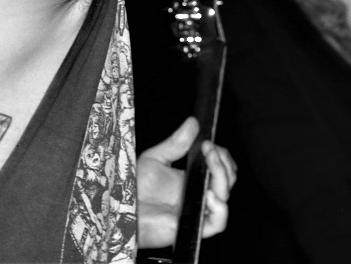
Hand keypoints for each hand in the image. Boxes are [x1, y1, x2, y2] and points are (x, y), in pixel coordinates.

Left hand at [136, 116, 237, 248]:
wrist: (123, 210)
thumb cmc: (135, 189)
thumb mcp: (156, 159)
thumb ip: (176, 144)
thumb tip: (193, 122)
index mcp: (193, 180)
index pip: (220, 167)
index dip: (221, 155)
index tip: (209, 143)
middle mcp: (199, 195)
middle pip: (227, 180)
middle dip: (223, 161)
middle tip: (209, 149)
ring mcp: (198, 211)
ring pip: (225, 196)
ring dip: (223, 177)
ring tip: (210, 161)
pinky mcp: (194, 228)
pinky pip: (218, 222)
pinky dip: (220, 207)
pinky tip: (209, 193)